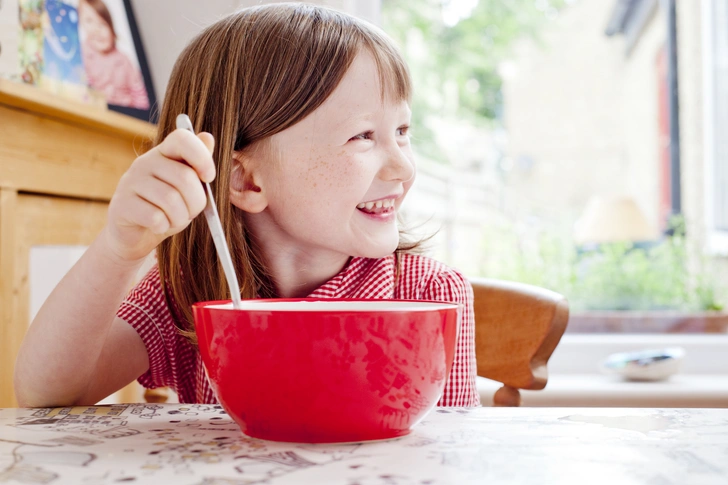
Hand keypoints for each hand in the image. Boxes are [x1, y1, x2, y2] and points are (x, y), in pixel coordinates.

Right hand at [104, 129, 215, 262]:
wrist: (136, 234)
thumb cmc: (167, 208)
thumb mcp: (187, 187)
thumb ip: (198, 164)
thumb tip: (208, 137)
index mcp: (164, 153)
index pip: (182, 139)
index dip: (202, 157)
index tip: (208, 177)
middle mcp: (145, 162)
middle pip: (184, 177)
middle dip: (196, 202)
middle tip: (191, 212)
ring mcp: (130, 181)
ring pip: (171, 200)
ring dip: (180, 217)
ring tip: (174, 220)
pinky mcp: (121, 204)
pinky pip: (155, 217)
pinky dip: (164, 226)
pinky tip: (158, 225)